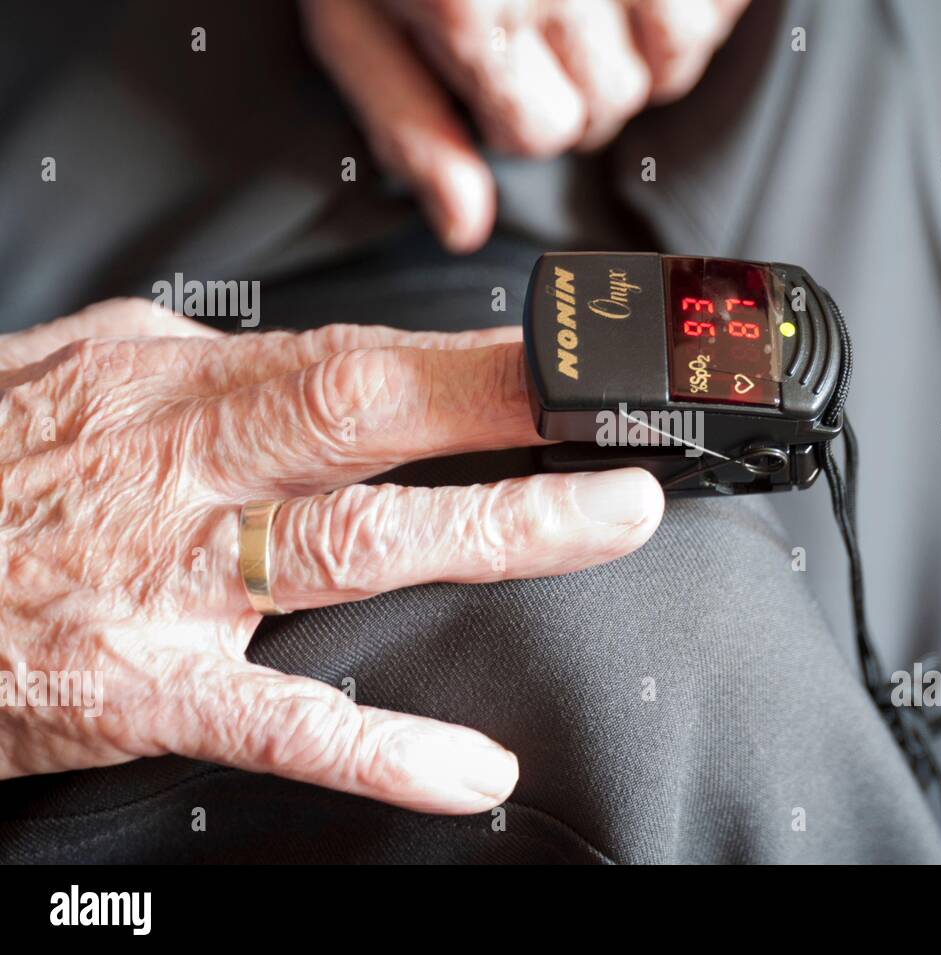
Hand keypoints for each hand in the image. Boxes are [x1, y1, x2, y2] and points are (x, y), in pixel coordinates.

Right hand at [0, 299, 662, 811]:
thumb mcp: (94, 372)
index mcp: (184, 390)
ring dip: (492, 534)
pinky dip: (380, 750)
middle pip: (369, 419)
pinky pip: (277, 721)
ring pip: (348, 547)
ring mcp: (167, 581)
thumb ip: (220, 370)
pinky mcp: (137, 687)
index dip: (478, 356)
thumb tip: (334, 362)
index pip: (359, 354)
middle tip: (626, 416)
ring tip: (605, 526)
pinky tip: (468, 769)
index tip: (577, 356)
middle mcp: (189, 471)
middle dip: (509, 410)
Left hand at [300, 0, 749, 250]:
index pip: (537, 134)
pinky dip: (686, 3)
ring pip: (671, 62)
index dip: (515, 108)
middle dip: (572, 79)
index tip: (494, 59)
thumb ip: (408, 121)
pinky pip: (716, 10)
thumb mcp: (355, 15)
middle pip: (605, 106)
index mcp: (465, 8)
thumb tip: (461, 225)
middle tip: (535, 12)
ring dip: (636, 44)